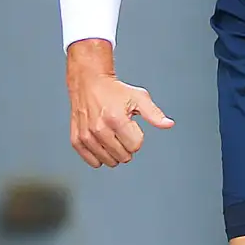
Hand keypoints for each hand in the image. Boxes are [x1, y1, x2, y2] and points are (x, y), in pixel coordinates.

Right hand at [67, 42, 173, 168]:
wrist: (89, 82)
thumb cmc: (114, 90)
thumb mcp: (139, 98)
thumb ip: (154, 114)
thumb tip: (168, 124)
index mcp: (116, 119)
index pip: (136, 146)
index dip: (137, 137)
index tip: (131, 126)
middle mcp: (100, 129)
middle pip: (124, 156)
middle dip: (127, 146)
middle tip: (121, 131)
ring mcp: (87, 136)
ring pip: (109, 161)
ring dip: (114, 152)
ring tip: (111, 135)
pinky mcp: (77, 140)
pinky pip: (93, 162)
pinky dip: (99, 156)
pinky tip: (101, 144)